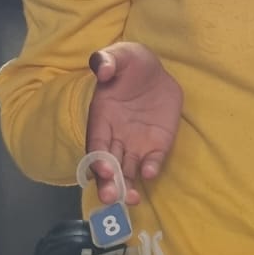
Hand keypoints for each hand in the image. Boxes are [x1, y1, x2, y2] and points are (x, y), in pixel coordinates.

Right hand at [85, 42, 181, 203]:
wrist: (156, 70)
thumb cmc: (131, 63)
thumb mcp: (120, 55)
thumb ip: (107, 60)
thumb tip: (102, 69)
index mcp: (102, 118)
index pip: (97, 144)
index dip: (97, 159)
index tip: (103, 170)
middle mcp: (116, 136)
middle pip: (110, 165)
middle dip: (109, 183)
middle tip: (112, 198)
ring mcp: (136, 142)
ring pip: (129, 170)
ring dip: (128, 186)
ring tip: (131, 199)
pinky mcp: (157, 144)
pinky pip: (152, 160)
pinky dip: (151, 168)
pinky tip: (150, 172)